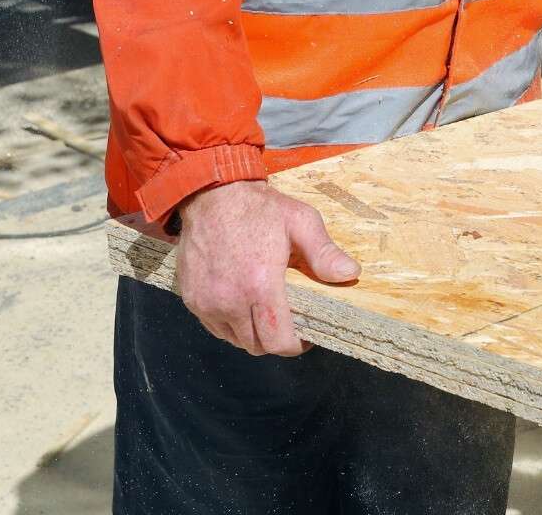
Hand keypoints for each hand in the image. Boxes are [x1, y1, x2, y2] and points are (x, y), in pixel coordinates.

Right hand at [174, 180, 359, 356]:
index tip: (305, 336)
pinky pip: (215, 327)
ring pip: (235, 340)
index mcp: (260, 285)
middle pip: (257, 346)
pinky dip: (230, 324)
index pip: (278, 342)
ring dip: (252, 334)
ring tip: (265, 313)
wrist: (212, 196)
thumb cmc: (259, 208)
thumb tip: (350, 274)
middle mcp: (230, 301)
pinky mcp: (192, 299)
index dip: (295, 346)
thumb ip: (324, 252)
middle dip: (275, 340)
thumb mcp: (300, 221)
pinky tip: (242, 305)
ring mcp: (207, 303)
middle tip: (288, 323)